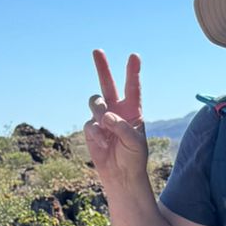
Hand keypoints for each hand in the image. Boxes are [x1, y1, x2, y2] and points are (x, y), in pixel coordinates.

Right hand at [84, 51, 149, 187]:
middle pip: (108, 85)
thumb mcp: (135, 143)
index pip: (133, 89)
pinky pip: (89, 124)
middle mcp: (117, 111)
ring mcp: (102, 119)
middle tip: (97, 51)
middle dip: (102, 68)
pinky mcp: (91, 129)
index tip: (134, 56)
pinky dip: (95, 133)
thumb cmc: (134, 158)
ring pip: (95, 102)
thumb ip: (123, 127)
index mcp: (133, 111)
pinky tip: (102, 143)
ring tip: (106, 123)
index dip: (133, 72)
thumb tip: (106, 116)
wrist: (121, 175)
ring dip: (99, 110)